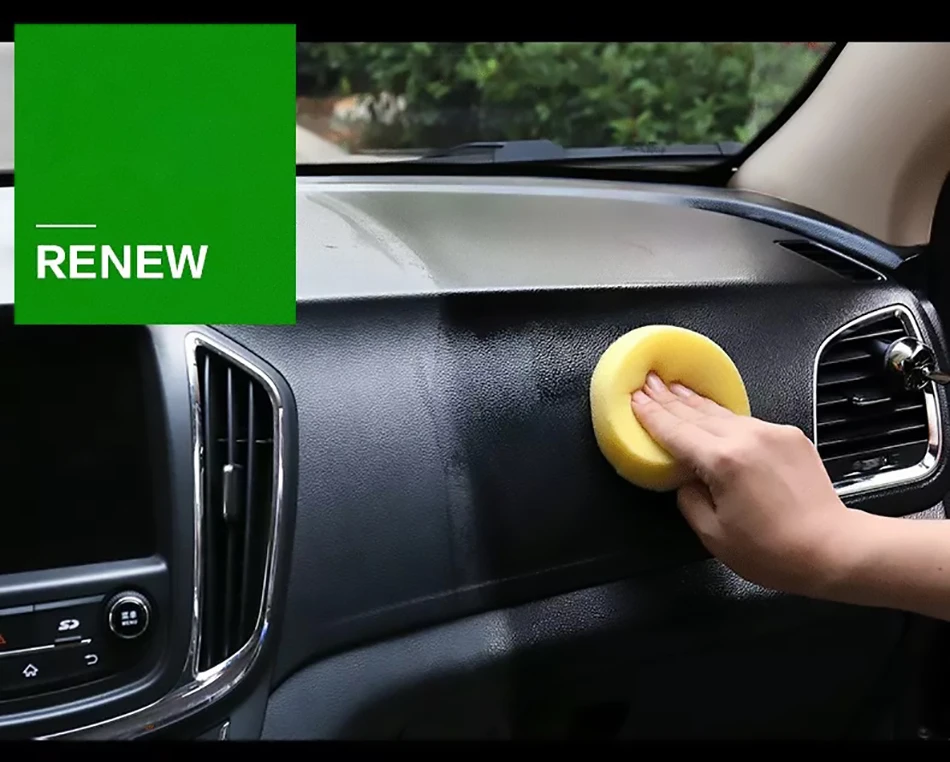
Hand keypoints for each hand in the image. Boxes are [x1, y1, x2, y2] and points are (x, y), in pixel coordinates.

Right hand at [631, 372, 858, 596]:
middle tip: (647, 381)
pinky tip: (712, 412)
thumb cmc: (774, 552)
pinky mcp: (789, 436)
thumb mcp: (713, 535)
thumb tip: (685, 481)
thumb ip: (689, 500)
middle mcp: (747, 438)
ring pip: (722, 413)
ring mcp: (771, 433)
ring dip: (695, 402)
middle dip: (668, 398)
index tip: (635, 399)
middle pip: (697, 414)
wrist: (834, 548)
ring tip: (673, 388)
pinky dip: (724, 416)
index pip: (676, 432)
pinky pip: (746, 421)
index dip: (651, 415)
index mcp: (723, 462)